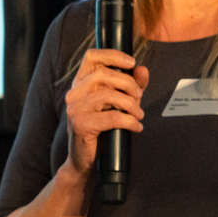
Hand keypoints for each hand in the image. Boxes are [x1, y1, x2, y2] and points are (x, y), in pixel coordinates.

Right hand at [63, 47, 148, 175]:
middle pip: (104, 74)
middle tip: (139, 98)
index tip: (131, 62)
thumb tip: (143, 69)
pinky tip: (136, 127)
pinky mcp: (80, 125)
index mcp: (81, 84)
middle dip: (128, 84)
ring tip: (138, 115)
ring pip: (108, 95)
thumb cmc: (104, 129)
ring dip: (130, 105)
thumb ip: (132, 86)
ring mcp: (75, 109)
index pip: (91, 57)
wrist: (87, 161)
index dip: (112, 55)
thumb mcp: (121, 104)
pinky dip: (129, 121)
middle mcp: (74, 93)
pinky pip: (111, 117)